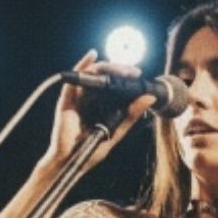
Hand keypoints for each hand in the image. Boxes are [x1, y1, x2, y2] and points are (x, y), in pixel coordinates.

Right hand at [38, 50, 157, 172]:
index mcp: (101, 105)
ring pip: (92, 74)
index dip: (125, 77)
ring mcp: (78, 98)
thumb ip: (132, 114)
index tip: (138, 75)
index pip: (114, 85)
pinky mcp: (67, 100)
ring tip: (121, 68)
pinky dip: (82, 65)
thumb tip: (150, 98)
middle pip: (104, 76)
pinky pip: (74, 79)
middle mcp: (90, 99)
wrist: (72, 161)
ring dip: (107, 67)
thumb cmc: (92, 150)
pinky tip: (92, 55)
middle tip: (133, 72)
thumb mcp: (117, 131)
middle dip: (119, 70)